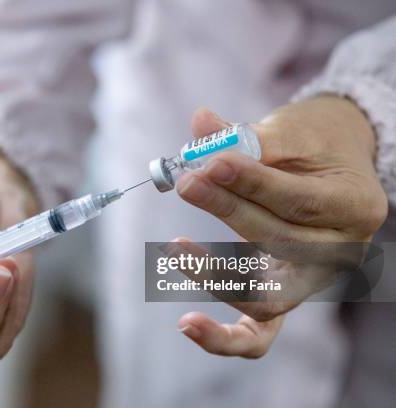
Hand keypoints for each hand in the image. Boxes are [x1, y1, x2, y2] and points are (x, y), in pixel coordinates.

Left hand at [176, 96, 387, 356]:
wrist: (333, 168)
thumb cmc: (315, 145)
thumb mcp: (292, 130)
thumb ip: (248, 136)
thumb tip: (200, 124)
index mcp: (354, 205)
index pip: (299, 201)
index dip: (252, 184)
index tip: (211, 163)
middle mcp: (339, 253)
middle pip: (279, 243)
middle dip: (227, 211)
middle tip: (187, 183)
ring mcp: (311, 282)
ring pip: (265, 299)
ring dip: (215, 275)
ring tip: (173, 249)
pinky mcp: (283, 297)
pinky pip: (258, 335)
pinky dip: (224, 338)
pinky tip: (186, 325)